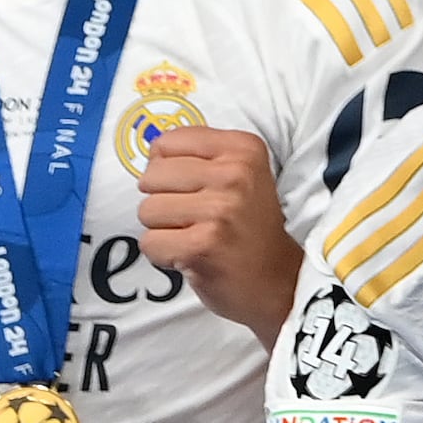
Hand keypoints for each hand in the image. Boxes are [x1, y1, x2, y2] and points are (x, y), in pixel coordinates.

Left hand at [135, 124, 300, 334]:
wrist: (276, 279)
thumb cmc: (248, 226)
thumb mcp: (240, 174)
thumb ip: (200, 157)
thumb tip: (150, 154)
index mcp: (243, 147)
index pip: (167, 142)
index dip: (166, 168)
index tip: (190, 188)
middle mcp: (235, 172)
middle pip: (152, 176)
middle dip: (161, 200)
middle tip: (191, 217)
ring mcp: (219, 209)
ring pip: (147, 210)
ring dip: (162, 229)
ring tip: (192, 236)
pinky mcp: (202, 244)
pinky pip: (149, 242)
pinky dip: (162, 254)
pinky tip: (189, 255)